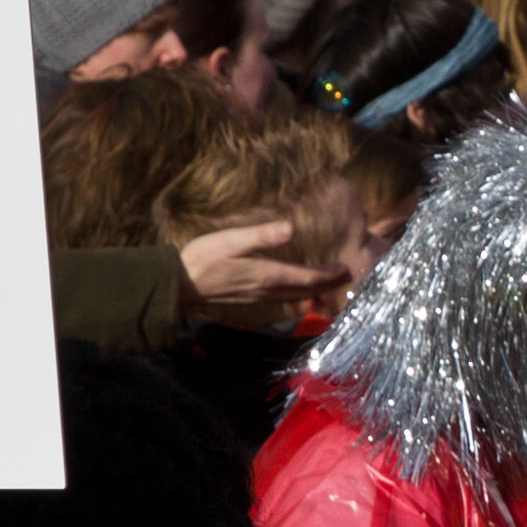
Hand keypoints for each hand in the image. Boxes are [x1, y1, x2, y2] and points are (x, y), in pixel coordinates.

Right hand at [175, 214, 339, 324]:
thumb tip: (291, 228)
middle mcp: (267, 290)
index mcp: (267, 274)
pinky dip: (299, 293)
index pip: (307, 278)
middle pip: (306, 290)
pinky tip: (298, 288)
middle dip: (327, 284)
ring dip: (315, 290)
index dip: (329, 275)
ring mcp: (259, 297)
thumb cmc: (204, 257)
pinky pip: (283, 298)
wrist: (180, 283)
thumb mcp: (232, 240)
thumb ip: (263, 235)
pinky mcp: (251, 298)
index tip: (346, 269)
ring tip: (329, 282)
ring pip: (296, 296)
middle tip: (346, 276)